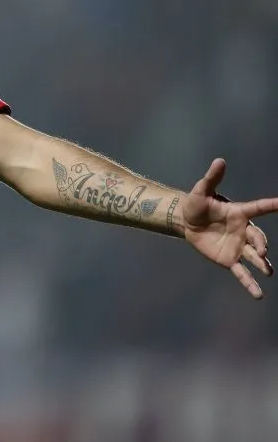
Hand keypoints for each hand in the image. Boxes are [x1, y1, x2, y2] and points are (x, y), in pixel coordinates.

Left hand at [183, 158, 274, 298]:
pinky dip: (249, 283)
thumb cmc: (196, 204)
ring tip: (268, 272)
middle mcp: (243, 231)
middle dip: (262, 245)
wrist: (186, 222)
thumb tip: (219, 160)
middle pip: (258, 238)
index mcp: (239, 213)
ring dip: (262, 265)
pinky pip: (241, 273)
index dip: (272, 205)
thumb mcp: (201, 191)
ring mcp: (238, 247)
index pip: (259, 208)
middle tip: (261, 252)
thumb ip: (212, 178)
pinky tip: (258, 295)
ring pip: (254, 257)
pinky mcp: (229, 260)